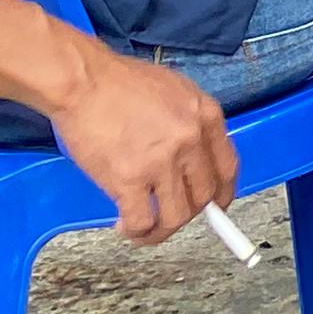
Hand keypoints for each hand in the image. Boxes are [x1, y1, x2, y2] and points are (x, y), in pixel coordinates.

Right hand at [47, 40, 237, 242]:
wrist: (84, 81)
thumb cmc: (120, 82)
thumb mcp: (175, 90)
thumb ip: (190, 121)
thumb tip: (194, 155)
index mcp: (205, 116)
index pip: (228, 167)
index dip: (223, 194)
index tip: (216, 206)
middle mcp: (190, 140)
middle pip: (204, 195)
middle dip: (189, 213)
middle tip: (169, 215)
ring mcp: (162, 161)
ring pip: (177, 215)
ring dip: (162, 230)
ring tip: (145, 229)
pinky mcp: (129, 179)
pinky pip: (143, 221)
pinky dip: (137, 232)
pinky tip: (125, 227)